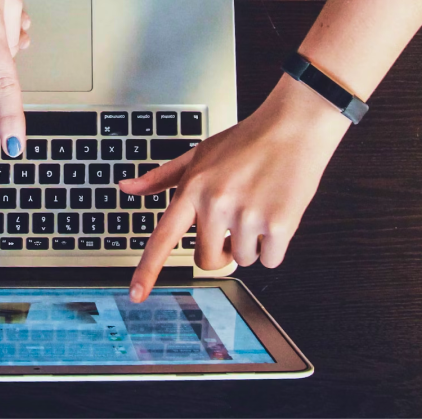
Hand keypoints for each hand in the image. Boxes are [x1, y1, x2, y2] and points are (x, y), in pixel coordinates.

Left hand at [119, 75, 351, 301]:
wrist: (294, 126)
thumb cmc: (246, 141)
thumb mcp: (198, 153)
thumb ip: (162, 177)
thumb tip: (127, 188)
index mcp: (193, 189)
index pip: (163, 238)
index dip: (147, 270)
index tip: (136, 294)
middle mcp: (216, 204)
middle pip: (207, 260)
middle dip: (220, 252)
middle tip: (233, 227)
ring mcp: (247, 216)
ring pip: (242, 260)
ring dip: (251, 244)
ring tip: (258, 208)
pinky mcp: (279, 224)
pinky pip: (270, 260)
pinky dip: (274, 246)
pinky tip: (276, 214)